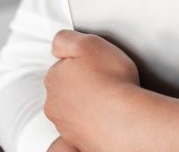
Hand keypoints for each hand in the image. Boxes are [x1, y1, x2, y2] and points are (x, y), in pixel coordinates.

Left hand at [44, 30, 139, 151]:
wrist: (124, 119)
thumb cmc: (110, 79)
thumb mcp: (88, 42)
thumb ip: (65, 39)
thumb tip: (57, 45)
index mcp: (54, 78)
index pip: (63, 65)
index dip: (81, 61)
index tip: (95, 62)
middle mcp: (54, 104)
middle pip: (66, 87)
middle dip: (81, 83)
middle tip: (103, 78)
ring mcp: (65, 125)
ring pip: (75, 108)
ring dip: (88, 102)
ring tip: (109, 96)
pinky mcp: (78, 140)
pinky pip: (85, 126)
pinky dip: (95, 120)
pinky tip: (109, 113)